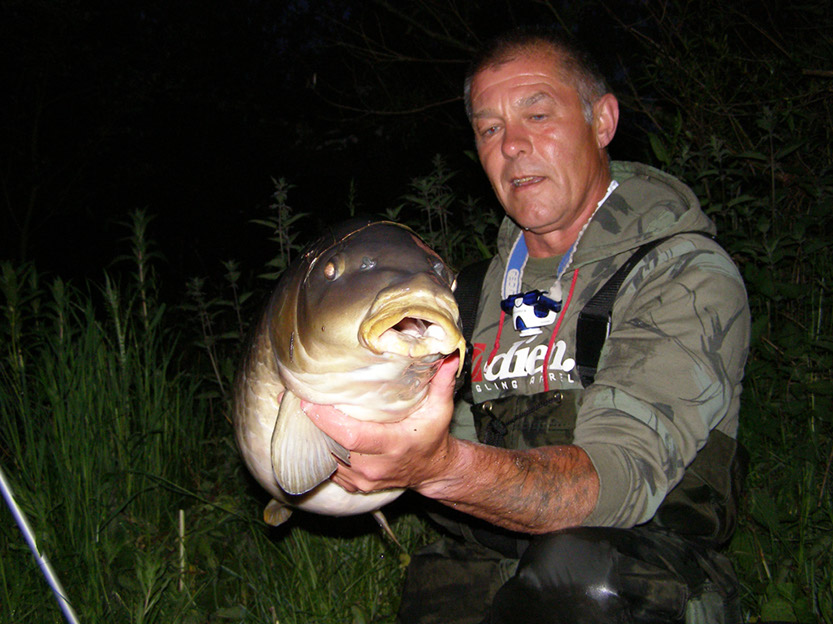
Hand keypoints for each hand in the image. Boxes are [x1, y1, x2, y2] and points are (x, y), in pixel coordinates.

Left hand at [303, 354, 458, 492]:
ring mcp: (363, 479)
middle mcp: (375, 466)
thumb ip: (442, 382)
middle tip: (296, 397)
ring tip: (300, 410)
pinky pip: (329, 468)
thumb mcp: (440, 409)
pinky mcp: (355, 485)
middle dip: (313, 422)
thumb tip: (449, 354)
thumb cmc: (433, 436)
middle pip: (332, 445)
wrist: (433, 470)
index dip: (327, 420)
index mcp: (394, 445)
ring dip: (313, 436)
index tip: (310, 401)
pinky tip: (313, 431)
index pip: (351, 436)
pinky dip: (320, 450)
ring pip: (327, 458)